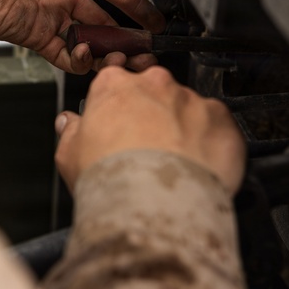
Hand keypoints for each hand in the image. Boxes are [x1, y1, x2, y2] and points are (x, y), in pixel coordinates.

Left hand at [0, 0, 164, 73]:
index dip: (137, 4)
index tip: (156, 19)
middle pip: (106, 18)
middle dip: (128, 34)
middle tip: (147, 48)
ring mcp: (52, 15)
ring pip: (90, 40)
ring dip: (108, 50)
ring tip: (121, 56)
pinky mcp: (36, 37)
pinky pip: (65, 56)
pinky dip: (80, 61)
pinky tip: (86, 54)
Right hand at [54, 66, 245, 193]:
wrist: (154, 205)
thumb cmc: (110, 178)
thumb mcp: (70, 155)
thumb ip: (70, 131)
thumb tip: (68, 123)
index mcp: (114, 85)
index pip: (115, 83)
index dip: (117, 108)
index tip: (118, 126)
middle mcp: (154, 84)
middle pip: (154, 92)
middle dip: (153, 115)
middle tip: (147, 149)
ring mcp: (190, 99)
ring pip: (187, 109)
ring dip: (183, 129)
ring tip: (175, 165)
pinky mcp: (221, 120)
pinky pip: (217, 126)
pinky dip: (211, 142)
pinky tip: (198, 166)